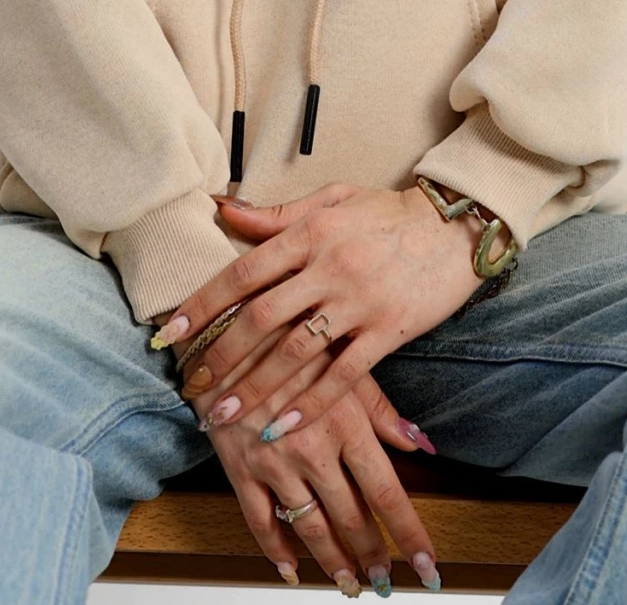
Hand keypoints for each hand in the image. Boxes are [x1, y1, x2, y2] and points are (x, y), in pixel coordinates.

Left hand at [156, 181, 503, 437]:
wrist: (454, 224)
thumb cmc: (387, 212)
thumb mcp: (332, 200)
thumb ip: (276, 214)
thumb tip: (224, 209)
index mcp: (310, 233)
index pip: (244, 271)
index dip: (204, 304)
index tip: (172, 334)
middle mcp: (329, 267)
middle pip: (262, 316)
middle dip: (220, 355)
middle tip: (191, 385)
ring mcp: (359, 300)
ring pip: (296, 350)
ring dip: (257, 386)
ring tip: (225, 414)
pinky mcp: (388, 328)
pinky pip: (345, 373)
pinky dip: (312, 401)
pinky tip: (284, 425)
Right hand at [170, 322, 440, 593]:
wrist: (227, 324)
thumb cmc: (292, 335)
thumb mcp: (344, 362)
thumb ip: (383, 411)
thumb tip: (422, 444)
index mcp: (345, 421)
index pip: (386, 493)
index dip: (409, 535)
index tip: (427, 569)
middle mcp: (312, 448)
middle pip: (351, 518)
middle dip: (372, 555)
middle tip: (385, 581)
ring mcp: (273, 462)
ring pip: (309, 526)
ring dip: (332, 561)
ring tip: (349, 584)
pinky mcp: (238, 467)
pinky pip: (259, 520)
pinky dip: (275, 550)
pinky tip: (290, 568)